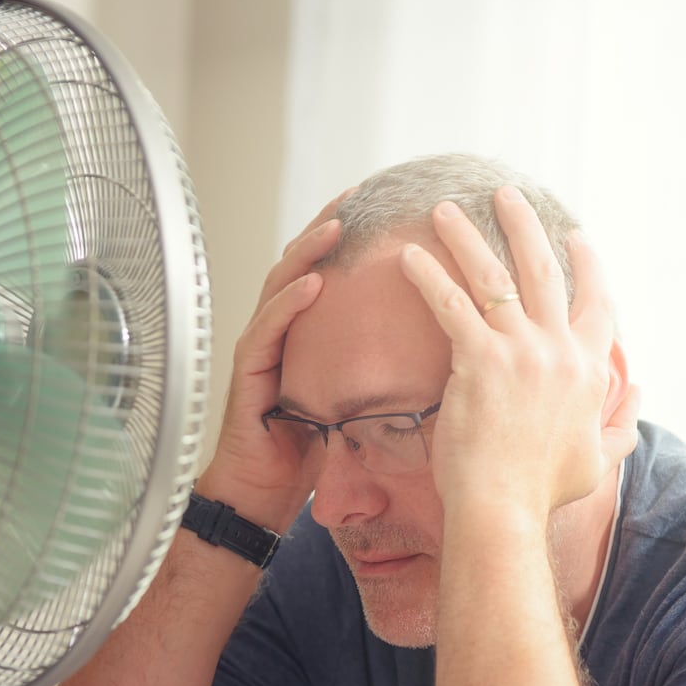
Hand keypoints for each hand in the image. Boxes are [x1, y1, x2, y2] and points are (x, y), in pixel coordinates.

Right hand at [200, 190, 352, 530]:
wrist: (263, 491)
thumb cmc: (307, 450)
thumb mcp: (352, 403)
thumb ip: (376, 372)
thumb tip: (435, 356)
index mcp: (304, 335)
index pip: (325, 271)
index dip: (347, 238)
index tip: (379, 205)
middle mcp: (278, 332)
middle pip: (299, 264)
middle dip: (325, 225)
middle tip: (356, 195)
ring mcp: (259, 348)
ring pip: (279, 284)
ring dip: (307, 252)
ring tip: (335, 226)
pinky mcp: (249, 372)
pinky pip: (268, 327)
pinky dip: (289, 302)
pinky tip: (312, 282)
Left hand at [399, 187, 638, 518]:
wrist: (504, 508)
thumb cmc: (543, 490)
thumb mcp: (598, 457)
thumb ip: (621, 423)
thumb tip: (638, 394)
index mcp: (589, 369)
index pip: (596, 303)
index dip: (587, 265)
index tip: (575, 235)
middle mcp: (560, 350)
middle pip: (543, 271)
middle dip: (523, 225)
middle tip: (504, 193)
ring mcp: (520, 352)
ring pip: (493, 277)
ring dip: (467, 237)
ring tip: (444, 208)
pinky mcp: (478, 360)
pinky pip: (450, 305)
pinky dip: (428, 276)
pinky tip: (408, 255)